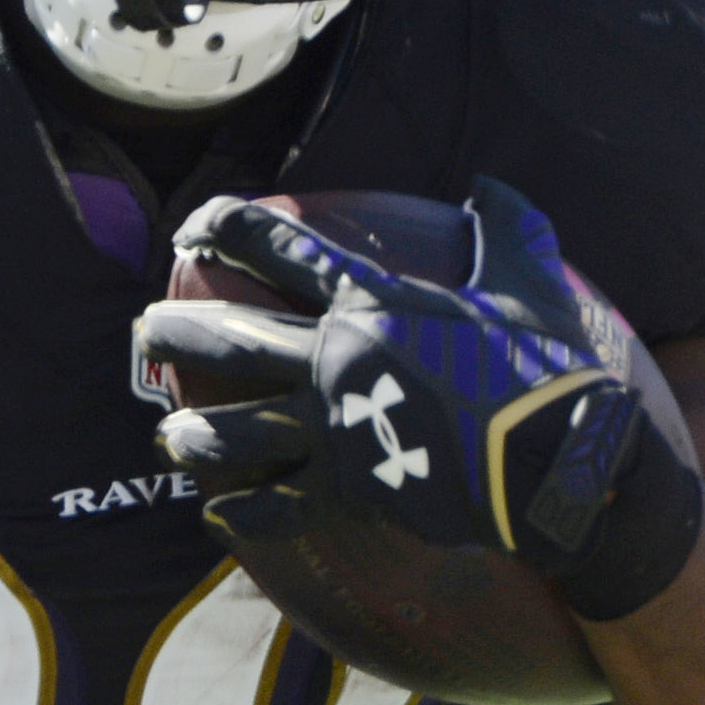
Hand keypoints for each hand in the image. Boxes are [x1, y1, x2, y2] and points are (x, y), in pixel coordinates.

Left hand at [134, 178, 699, 618]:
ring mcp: (335, 428)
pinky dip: (243, 516)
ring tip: (169, 436)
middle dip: (177, 332)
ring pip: (234, 432)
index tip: (194, 227)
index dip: (226, 229)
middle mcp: (337, 360)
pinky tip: (219, 518)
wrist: (560, 461)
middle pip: (230, 340)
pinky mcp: (349, 489)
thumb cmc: (548, 365)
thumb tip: (491, 186)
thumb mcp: (531, 275)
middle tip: (144, 331)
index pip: (278, 250)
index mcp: (372, 300)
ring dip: (192, 435)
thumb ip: (504, 224)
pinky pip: (277, 507)